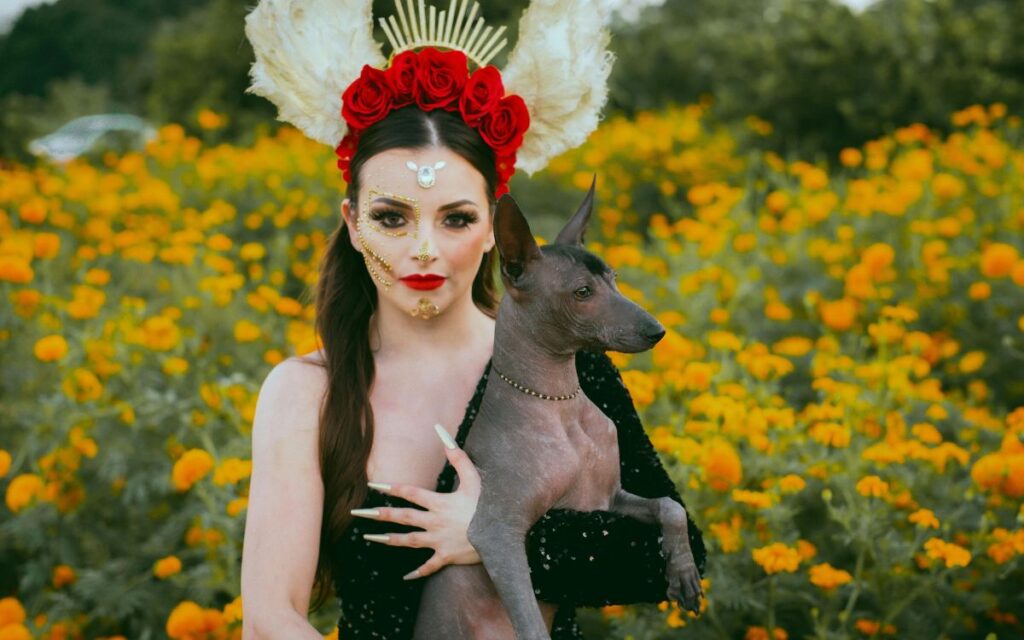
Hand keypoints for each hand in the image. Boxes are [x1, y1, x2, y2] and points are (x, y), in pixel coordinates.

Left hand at [352, 423, 481, 579]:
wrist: (499, 535)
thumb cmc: (488, 504)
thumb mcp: (474, 478)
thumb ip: (458, 457)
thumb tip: (442, 434)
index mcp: (439, 503)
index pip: (410, 493)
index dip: (390, 488)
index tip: (372, 485)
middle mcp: (434, 522)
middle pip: (403, 517)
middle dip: (380, 514)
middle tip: (358, 513)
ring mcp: (439, 541)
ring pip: (409, 541)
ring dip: (389, 539)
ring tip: (370, 538)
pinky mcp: (446, 556)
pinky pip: (429, 566)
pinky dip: (418, 572)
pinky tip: (406, 577)